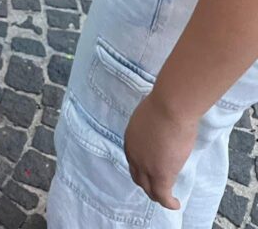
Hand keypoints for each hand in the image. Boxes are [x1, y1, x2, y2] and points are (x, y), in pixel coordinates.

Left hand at [124, 93, 197, 208]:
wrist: (169, 107)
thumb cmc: (164, 104)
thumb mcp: (151, 115)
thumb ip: (152, 126)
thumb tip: (162, 124)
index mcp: (130, 138)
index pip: (134, 159)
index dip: (142, 167)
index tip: (152, 169)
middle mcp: (133, 155)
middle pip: (138, 176)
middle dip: (147, 183)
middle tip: (158, 186)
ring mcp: (146, 166)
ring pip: (149, 189)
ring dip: (158, 195)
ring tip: (167, 198)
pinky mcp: (161, 175)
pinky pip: (162, 195)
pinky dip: (168, 202)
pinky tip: (175, 203)